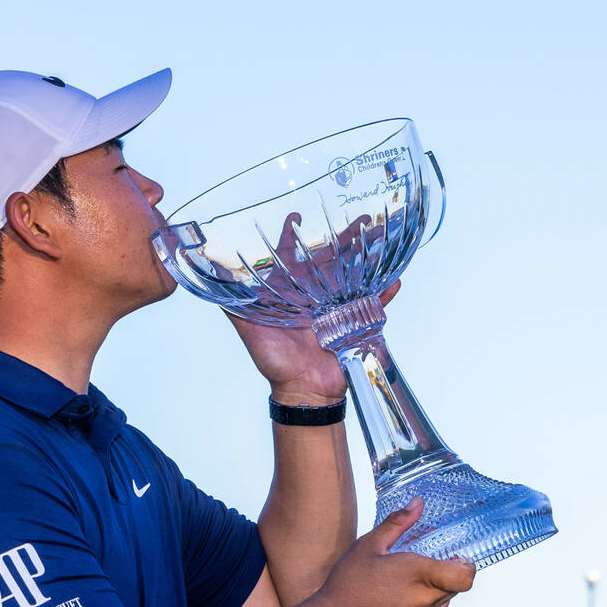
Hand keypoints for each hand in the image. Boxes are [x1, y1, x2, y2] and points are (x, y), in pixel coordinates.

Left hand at [224, 210, 400, 404]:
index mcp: (289, 294)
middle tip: (362, 216)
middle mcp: (313, 297)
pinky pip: (373, 305)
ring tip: (384, 234)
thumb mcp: (250, 329)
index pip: (289, 257)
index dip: (290, 236)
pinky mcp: (353, 324)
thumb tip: (211, 275)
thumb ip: (234, 303)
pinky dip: (385, 294)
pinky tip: (395, 279)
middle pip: (330, 259)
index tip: (295, 215)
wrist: (303, 391)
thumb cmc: (274, 362)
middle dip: (346, 236)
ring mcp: (335, 309)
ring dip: (371, 255)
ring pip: (355, 274)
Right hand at [318, 498, 475, 606]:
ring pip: (439, 605)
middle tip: (413, 570)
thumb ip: (398, 522)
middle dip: (440, 577)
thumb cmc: (347, 585)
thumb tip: (417, 504)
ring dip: (428, 595)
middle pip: (452, 587)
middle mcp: (426, 602)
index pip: (466, 575)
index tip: (454, 559)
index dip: (465, 566)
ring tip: (397, 589)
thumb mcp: (369, 545)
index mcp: (420, 575)